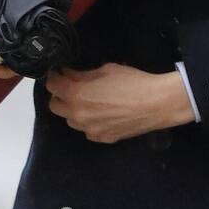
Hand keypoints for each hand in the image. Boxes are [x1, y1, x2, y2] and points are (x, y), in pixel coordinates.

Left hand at [45, 63, 195, 141]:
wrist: (156, 104)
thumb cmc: (133, 82)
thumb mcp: (106, 70)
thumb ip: (83, 74)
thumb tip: (69, 74)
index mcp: (76, 95)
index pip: (52, 85)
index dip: (54, 76)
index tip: (59, 72)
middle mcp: (78, 115)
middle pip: (55, 106)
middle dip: (60, 94)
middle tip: (72, 85)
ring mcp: (89, 130)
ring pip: (71, 120)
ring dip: (73, 109)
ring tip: (89, 100)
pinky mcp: (102, 138)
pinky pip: (87, 130)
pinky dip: (89, 121)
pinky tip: (102, 113)